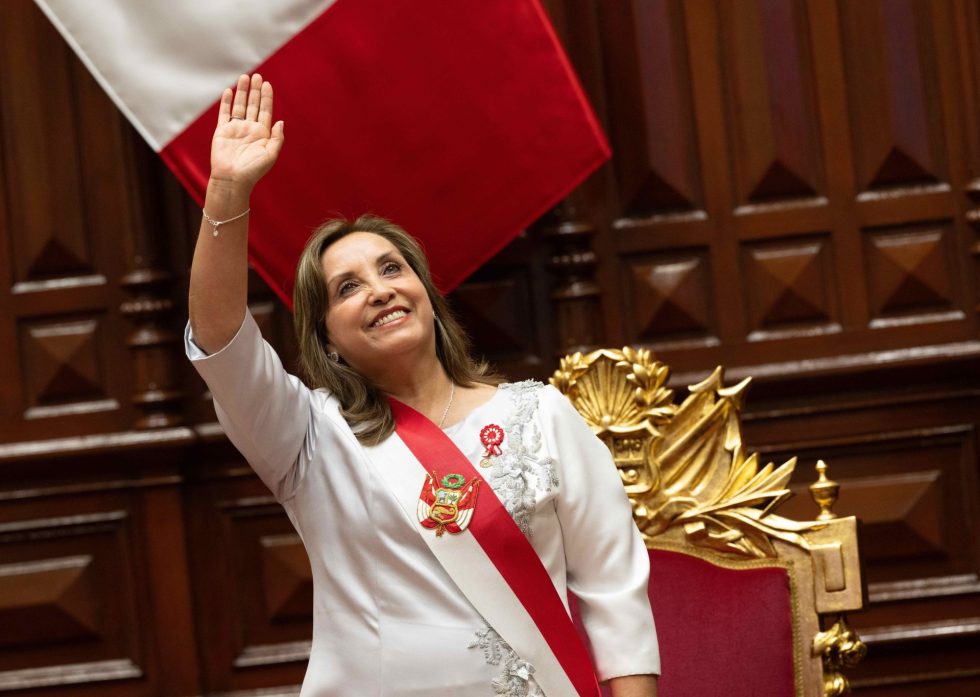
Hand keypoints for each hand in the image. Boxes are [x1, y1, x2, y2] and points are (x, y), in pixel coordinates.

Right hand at [209, 73, 284, 190]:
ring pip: (239, 106)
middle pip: (253, 105)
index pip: (265, 111)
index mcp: (262, 134)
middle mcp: (249, 129)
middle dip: (255, 91)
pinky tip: (229, 91)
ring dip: (242, 92)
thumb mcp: (271, 155)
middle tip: (257, 76)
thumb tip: (281, 121)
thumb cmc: (253, 170)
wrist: (232, 179)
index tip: (267, 84)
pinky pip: (224, 113)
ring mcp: (236, 129)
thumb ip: (277, 138)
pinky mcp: (222, 131)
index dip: (266, 97)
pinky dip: (226, 102)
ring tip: (244, 77)